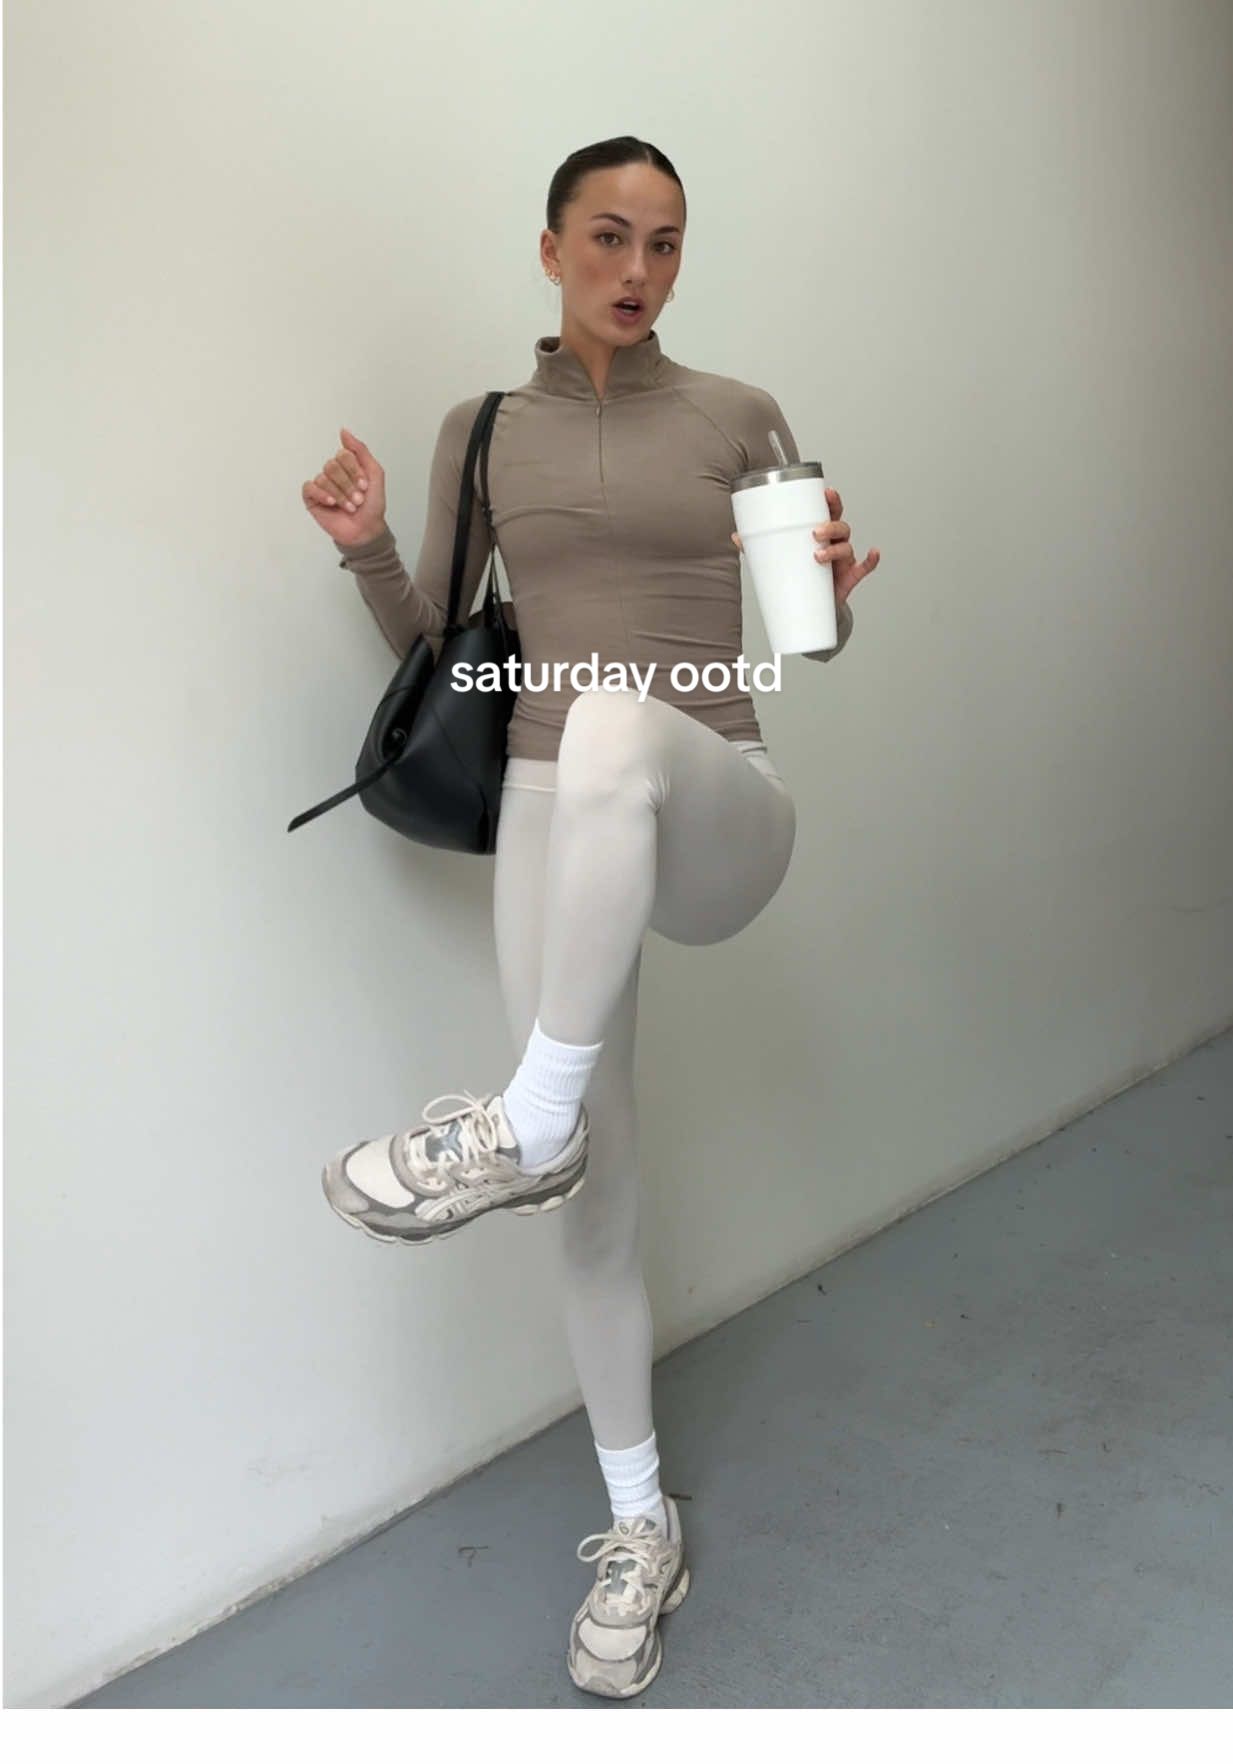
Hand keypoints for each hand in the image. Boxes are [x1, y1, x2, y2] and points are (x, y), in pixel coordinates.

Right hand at [302, 427, 387, 544]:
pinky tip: (332, 504)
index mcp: (347, 465)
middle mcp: (334, 472)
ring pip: (323, 478)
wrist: (366, 530)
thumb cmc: (372, 505)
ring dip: (340, 495)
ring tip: (350, 507)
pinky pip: (310, 487)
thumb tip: (343, 431)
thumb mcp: (375, 474)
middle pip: (332, 466)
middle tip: (358, 500)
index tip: (365, 486)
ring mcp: (322, 485)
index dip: (354, 471)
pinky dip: (322, 495)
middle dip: (347, 485)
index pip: (343, 454)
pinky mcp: (312, 498)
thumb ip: (361, 451)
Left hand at [731, 485, 880, 607]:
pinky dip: (871, 560)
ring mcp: (843, 560)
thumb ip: (760, 547)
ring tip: (818, 555)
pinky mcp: (850, 578)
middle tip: (816, 531)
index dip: (831, 500)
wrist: (810, 607)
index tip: (826, 492)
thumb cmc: (799, 575)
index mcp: (820, 533)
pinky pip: (864, 567)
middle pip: (840, 525)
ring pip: (847, 546)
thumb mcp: (780, 559)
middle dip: (831, 524)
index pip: (828, 511)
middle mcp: (834, 542)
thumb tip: (736, 537)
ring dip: (836, 548)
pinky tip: (873, 553)